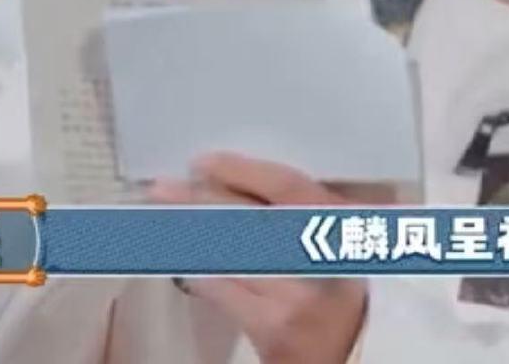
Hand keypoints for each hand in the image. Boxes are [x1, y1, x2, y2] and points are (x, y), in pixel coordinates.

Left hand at [150, 153, 369, 363]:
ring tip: (163, 217)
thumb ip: (311, 210)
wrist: (339, 354)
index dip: (243, 172)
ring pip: (231, 252)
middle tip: (165, 188)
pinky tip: (183, 262)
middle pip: (250, 217)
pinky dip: (199, 273)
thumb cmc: (339, 295)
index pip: (288, 188)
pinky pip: (222, 290)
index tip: (205, 163)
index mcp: (345, 226)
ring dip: (191, 233)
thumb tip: (237, 177)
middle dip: (202, 199)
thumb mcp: (342, 244)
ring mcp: (296, 295)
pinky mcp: (273, 327)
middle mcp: (323, 259)